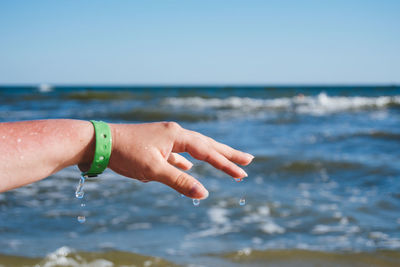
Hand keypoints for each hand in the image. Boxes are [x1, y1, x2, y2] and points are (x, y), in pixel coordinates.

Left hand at [104, 122, 252, 198]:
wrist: (100, 142)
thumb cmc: (126, 153)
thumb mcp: (154, 170)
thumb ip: (179, 181)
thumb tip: (203, 193)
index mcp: (177, 135)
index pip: (207, 151)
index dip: (225, 163)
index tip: (242, 173)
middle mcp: (174, 133)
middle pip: (207, 144)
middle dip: (227, 154)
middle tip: (248, 160)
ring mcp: (166, 138)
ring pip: (194, 149)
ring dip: (210, 156)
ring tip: (226, 161)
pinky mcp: (157, 145)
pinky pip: (179, 154)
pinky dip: (188, 161)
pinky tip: (190, 167)